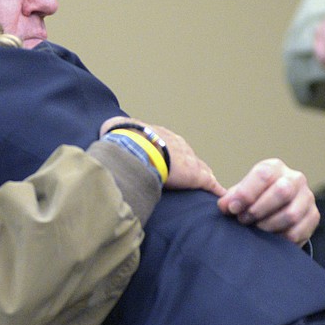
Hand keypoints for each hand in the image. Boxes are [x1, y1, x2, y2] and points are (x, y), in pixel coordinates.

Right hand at [99, 117, 224, 195]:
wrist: (135, 147)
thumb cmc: (123, 139)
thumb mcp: (118, 130)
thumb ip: (116, 132)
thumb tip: (106, 131)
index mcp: (161, 135)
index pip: (172, 147)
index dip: (173, 156)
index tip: (174, 163)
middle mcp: (178, 144)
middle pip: (189, 157)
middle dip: (190, 166)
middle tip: (192, 176)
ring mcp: (188, 159)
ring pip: (201, 169)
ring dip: (203, 177)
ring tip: (207, 187)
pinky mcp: (195, 176)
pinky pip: (209, 183)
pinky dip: (214, 189)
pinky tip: (219, 195)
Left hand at [217, 158, 319, 244]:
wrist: (276, 208)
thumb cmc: (255, 197)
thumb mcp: (241, 193)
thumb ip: (231, 198)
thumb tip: (224, 205)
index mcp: (275, 167)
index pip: (263, 175)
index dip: (246, 193)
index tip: (232, 208)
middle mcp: (295, 178)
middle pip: (282, 192)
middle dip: (258, 209)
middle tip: (244, 220)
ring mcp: (307, 197)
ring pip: (291, 214)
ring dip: (268, 225)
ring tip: (255, 228)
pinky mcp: (313, 216)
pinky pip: (297, 231)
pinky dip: (279, 237)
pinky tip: (268, 237)